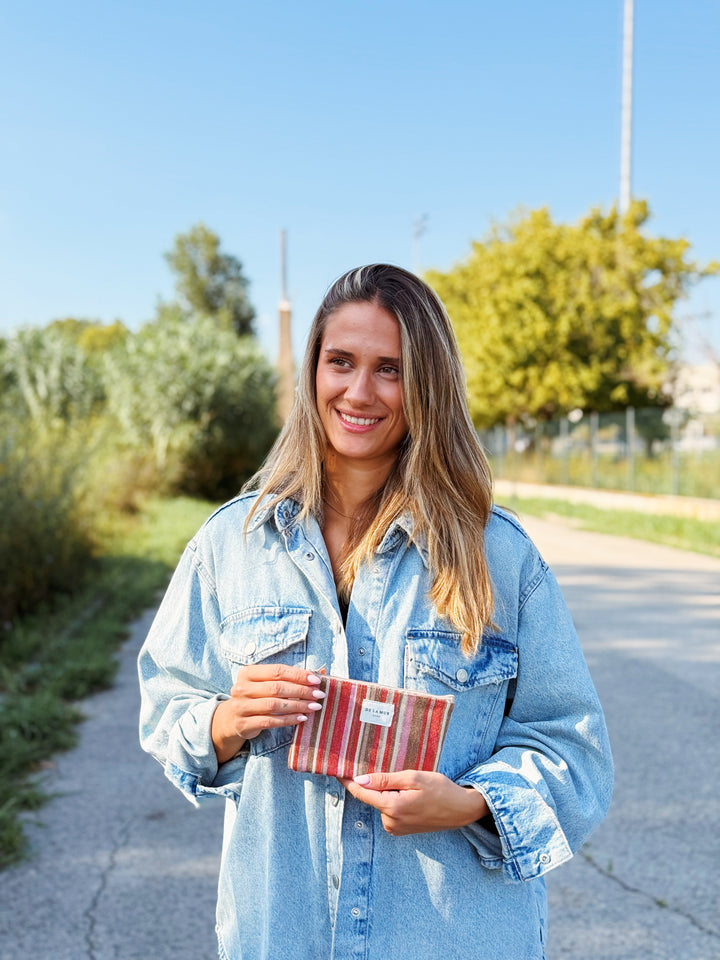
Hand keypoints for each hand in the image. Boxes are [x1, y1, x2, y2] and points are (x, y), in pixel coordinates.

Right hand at [212, 664, 324, 762]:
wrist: (231, 719)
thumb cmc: (255, 697)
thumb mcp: (266, 684)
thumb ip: (288, 678)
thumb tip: (320, 672)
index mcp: (247, 673)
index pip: (277, 671)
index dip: (298, 675)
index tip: (316, 679)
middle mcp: (241, 688)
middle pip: (277, 687)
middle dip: (301, 691)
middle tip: (319, 694)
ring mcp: (241, 707)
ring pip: (274, 705)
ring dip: (298, 706)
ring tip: (314, 706)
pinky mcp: (243, 724)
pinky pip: (270, 721)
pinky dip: (289, 720)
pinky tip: (302, 718)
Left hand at [340, 770, 488, 835]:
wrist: (462, 810)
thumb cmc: (441, 790)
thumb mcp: (414, 778)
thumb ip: (385, 780)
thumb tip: (360, 779)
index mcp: (392, 808)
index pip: (362, 793)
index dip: (348, 781)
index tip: (337, 770)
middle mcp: (391, 822)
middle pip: (372, 797)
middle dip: (375, 784)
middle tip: (387, 770)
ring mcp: (396, 828)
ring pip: (381, 803)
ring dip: (387, 792)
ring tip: (407, 784)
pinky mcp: (402, 830)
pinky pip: (390, 811)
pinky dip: (394, 800)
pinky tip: (409, 794)